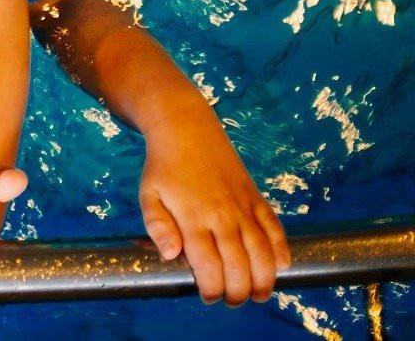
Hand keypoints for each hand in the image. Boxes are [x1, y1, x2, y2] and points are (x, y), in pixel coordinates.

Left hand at [139, 113, 290, 304]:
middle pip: (239, 265)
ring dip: (265, 278)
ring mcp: (243, 207)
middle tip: (234, 301)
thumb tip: (170, 256)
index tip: (208, 296)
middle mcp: (223, 216)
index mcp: (193, 218)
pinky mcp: (257, 198)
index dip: (211, 288)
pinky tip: (282, 266)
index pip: (208, 266)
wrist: (187, 130)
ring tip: (260, 295)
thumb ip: (158, 227)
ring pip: (263, 251)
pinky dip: (282, 248)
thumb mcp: (149, 196)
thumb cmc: (164, 167)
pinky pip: (275, 227)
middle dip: (239, 291)